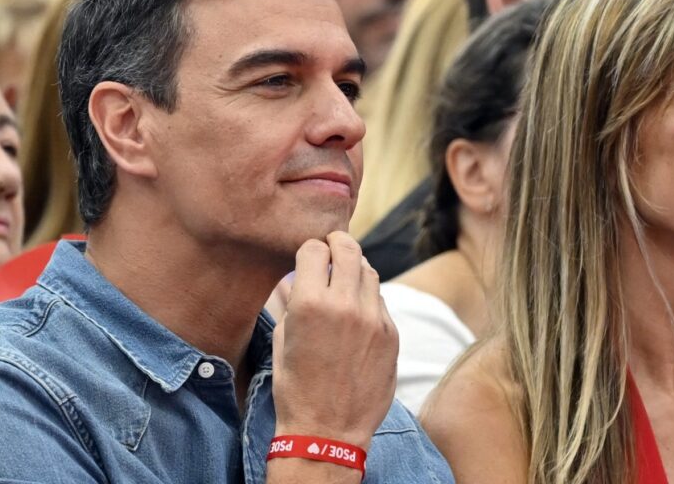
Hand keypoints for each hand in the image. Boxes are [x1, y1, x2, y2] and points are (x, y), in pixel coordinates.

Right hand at [271, 232, 396, 450]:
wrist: (328, 430)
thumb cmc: (296, 388)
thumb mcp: (282, 340)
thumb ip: (289, 302)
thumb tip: (290, 279)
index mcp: (310, 303)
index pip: (314, 249)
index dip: (309, 250)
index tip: (308, 256)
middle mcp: (345, 304)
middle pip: (348, 249)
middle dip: (337, 243)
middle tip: (332, 246)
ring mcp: (373, 319)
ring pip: (369, 271)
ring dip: (355, 268)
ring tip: (344, 279)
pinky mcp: (391, 334)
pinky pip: (380, 300)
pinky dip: (367, 297)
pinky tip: (356, 310)